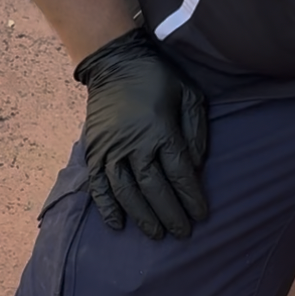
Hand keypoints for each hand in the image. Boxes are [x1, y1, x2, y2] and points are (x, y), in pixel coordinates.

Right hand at [74, 26, 208, 238]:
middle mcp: (133, 144)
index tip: (200, 215)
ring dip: (141, 216)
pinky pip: (98, 184)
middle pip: (153, 188)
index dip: (190, 197)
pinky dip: (106, 206)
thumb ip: (196, 130)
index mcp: (160, 131)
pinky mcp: (94, 149)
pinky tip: (117, 224)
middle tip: (181, 233)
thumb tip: (196, 165)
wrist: (115, 61)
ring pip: (126, 191)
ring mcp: (110, 148)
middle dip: (169, 213)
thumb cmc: (158, 77)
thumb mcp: (189, 94)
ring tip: (155, 234)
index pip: (179, 173)